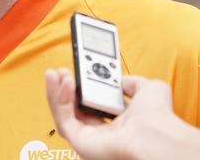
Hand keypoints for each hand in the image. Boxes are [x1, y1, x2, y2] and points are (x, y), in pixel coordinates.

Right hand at [45, 68, 189, 159]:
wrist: (156, 134)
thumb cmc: (158, 118)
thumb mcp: (147, 88)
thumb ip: (131, 82)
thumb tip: (119, 80)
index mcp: (118, 124)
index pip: (93, 105)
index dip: (83, 88)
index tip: (79, 72)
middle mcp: (103, 134)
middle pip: (74, 109)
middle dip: (64, 89)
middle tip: (61, 71)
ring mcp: (90, 139)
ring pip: (64, 114)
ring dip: (56, 93)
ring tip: (55, 73)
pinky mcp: (80, 143)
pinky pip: (63, 120)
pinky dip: (59, 100)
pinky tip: (64, 83)